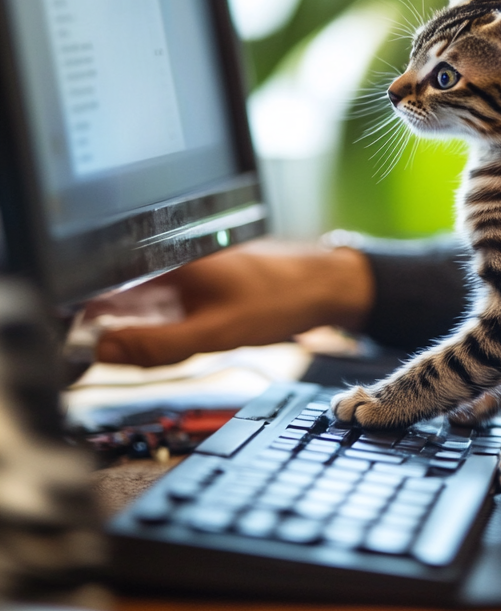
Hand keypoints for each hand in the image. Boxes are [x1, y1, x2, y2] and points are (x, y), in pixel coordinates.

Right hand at [93, 240, 373, 367]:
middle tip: (81, 353)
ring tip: (104, 349)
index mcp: (171, 257)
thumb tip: (105, 350)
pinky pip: (158, 302)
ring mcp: (185, 268)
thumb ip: (157, 345)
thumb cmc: (279, 299)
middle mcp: (173, 257)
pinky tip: (143, 340)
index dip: (80, 311)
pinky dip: (147, 322)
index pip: (107, 282)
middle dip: (96, 320)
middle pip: (117, 289)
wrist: (324, 287)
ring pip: (137, 297)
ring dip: (121, 322)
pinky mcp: (197, 282)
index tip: (67, 338)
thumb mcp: (214, 332)